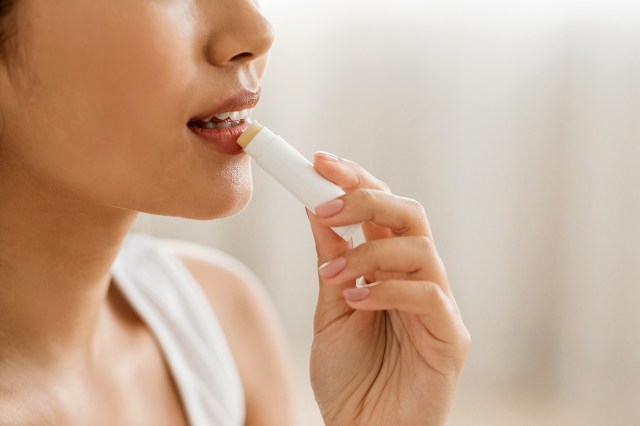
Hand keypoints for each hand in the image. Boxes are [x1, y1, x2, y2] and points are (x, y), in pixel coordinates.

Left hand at [307, 152, 469, 425]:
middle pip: (409, 214)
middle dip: (367, 199)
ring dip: (368, 252)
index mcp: (388, 267)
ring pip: (419, 249)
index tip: (317, 161)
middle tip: (327, 204)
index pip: (380, 209)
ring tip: (332, 275)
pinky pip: (428, 296)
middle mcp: (418, 277)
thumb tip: (315, 208)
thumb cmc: (349, 377)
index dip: (354, 179)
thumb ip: (330, 261)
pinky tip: (356, 301)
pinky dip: (387, 289)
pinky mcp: (451, 337)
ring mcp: (438, 305)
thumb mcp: (330, 310)